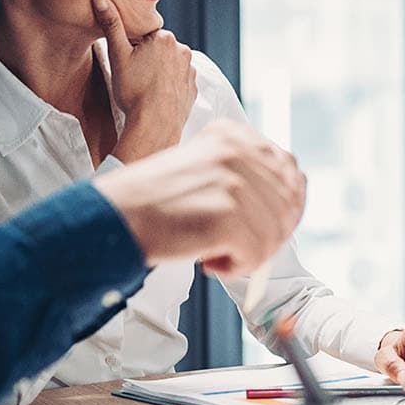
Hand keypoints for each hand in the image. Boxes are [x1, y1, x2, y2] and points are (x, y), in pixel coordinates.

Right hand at [92, 122, 305, 277]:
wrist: (115, 216)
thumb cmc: (153, 201)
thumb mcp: (201, 168)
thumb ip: (241, 174)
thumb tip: (286, 206)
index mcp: (232, 137)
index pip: (290, 170)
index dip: (288, 206)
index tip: (273, 226)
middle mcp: (236, 153)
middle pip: (288, 206)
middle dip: (271, 236)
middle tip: (240, 249)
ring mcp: (234, 183)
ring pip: (274, 235)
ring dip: (250, 255)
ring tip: (216, 254)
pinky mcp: (227, 216)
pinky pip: (256, 256)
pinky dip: (235, 268)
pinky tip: (209, 261)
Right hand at [94, 0, 195, 162]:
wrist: (154, 125)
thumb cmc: (134, 91)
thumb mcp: (118, 56)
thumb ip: (111, 26)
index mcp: (165, 38)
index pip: (145, 35)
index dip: (132, 48)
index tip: (127, 63)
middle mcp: (182, 50)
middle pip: (158, 49)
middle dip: (147, 59)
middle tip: (134, 77)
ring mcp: (191, 70)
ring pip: (169, 65)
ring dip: (158, 71)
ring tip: (145, 88)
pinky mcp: (193, 88)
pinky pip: (178, 80)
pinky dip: (168, 85)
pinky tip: (156, 95)